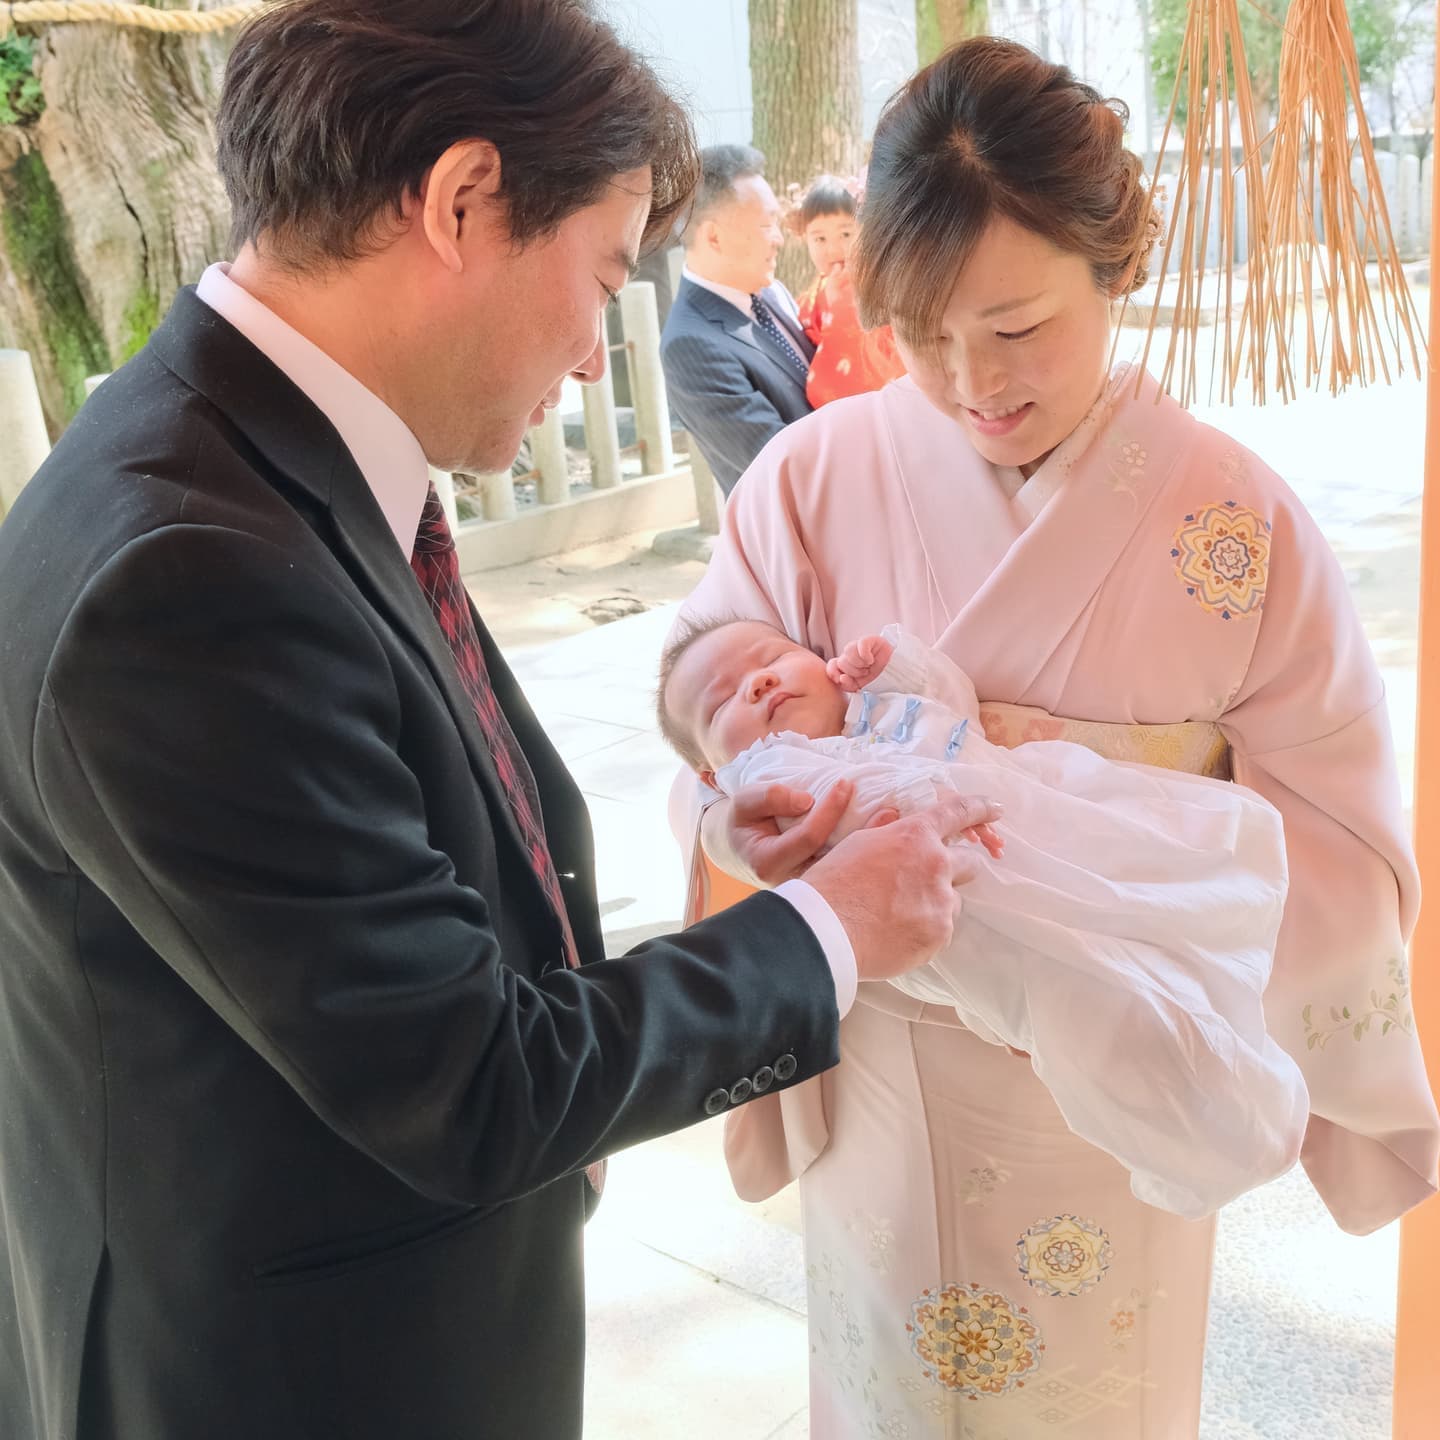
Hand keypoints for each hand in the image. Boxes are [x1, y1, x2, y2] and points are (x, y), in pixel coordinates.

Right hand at [704, 779, 880, 888]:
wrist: (746, 847)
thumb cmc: (748, 822)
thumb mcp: (745, 803)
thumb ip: (769, 797)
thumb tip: (806, 800)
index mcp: (770, 862)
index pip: (808, 837)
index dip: (828, 810)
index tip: (845, 784)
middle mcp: (794, 882)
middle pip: (836, 863)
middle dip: (864, 838)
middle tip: (890, 811)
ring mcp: (812, 889)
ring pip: (847, 874)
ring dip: (874, 851)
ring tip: (895, 824)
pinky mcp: (826, 888)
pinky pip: (851, 874)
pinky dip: (871, 858)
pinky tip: (890, 839)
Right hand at [804, 790, 1002, 981]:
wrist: (824, 931)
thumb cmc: (832, 884)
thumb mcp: (856, 844)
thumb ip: (884, 830)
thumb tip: (896, 818)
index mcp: (915, 835)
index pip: (958, 812)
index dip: (980, 808)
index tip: (995, 810)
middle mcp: (936, 865)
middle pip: (970, 863)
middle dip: (955, 869)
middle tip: (927, 882)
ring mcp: (941, 902)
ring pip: (953, 901)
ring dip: (935, 904)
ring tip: (899, 916)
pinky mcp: (940, 935)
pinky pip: (942, 930)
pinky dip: (926, 931)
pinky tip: (897, 934)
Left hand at [825, 634, 893, 692]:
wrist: (896, 675)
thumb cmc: (877, 681)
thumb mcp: (860, 687)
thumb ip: (847, 685)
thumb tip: (841, 678)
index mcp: (846, 666)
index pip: (832, 665)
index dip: (833, 672)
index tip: (841, 679)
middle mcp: (850, 655)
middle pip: (841, 661)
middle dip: (853, 671)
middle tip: (865, 673)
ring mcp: (859, 647)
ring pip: (848, 651)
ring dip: (859, 663)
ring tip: (869, 667)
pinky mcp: (870, 640)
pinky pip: (861, 643)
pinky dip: (865, 653)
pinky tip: (870, 660)